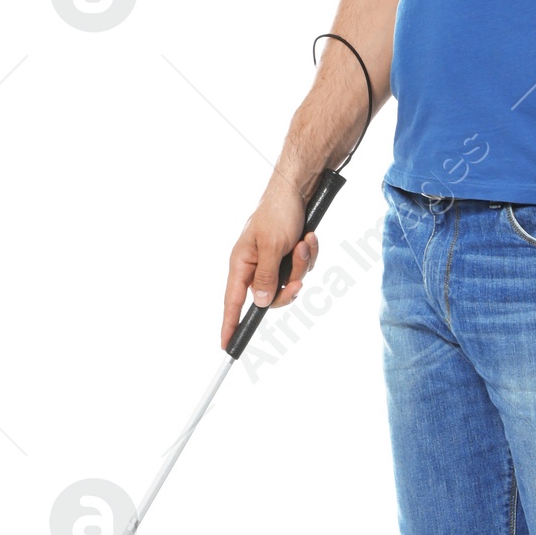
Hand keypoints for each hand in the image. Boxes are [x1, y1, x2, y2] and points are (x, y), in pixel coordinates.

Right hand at [220, 177, 318, 350]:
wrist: (298, 187)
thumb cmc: (278, 211)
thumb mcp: (272, 247)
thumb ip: (266, 278)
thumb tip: (259, 303)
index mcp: (242, 263)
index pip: (232, 302)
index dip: (229, 324)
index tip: (226, 347)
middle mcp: (256, 265)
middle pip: (271, 298)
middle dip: (290, 286)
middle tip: (299, 276)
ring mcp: (274, 261)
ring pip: (291, 283)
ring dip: (302, 265)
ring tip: (304, 242)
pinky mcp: (289, 255)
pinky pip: (302, 269)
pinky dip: (309, 255)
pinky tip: (308, 237)